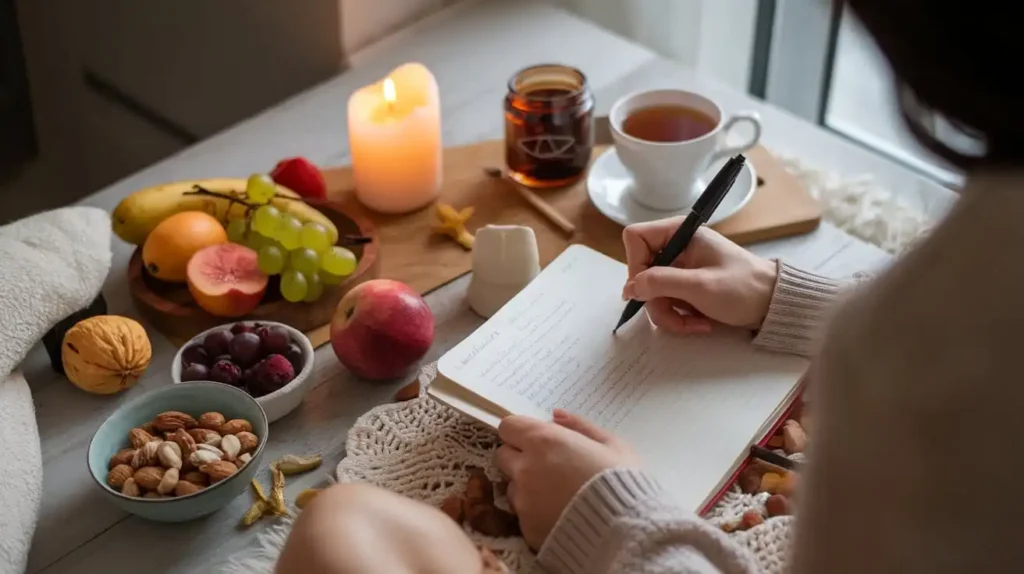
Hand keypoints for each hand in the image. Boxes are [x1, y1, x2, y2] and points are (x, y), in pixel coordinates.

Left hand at [494, 410, 639, 549]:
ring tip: (557, 496)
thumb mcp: (612, 445)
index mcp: (544, 441)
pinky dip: (535, 514)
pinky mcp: (525, 529)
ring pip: (511, 487)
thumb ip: (581, 426)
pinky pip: (522, 515)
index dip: (521, 432)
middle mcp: (525, 469)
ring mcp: (522, 501)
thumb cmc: (624, 483)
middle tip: (547, 466)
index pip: (508, 426)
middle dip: (519, 458)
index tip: (536, 440)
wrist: (625, 533)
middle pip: (503, 456)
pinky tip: (560, 516)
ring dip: (526, 487)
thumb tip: (556, 415)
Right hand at [622, 220, 777, 332]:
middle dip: (656, 300)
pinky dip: (678, 316)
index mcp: (680, 233)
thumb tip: (629, 288)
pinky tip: (699, 322)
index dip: (635, 264)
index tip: (648, 288)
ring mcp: (680, 268)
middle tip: (675, 317)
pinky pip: (666, 302)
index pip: (635, 238)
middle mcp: (676, 247)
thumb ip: (660, 283)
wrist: (774, 305)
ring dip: (669, 314)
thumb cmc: (743, 288)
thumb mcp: (700, 286)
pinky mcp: (686, 286)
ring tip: (694, 324)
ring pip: (652, 292)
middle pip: (641, 271)